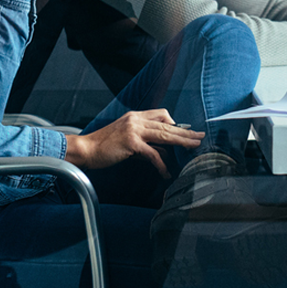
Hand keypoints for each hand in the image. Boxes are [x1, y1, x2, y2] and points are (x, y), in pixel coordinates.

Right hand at [64, 109, 204, 178]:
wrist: (86, 149)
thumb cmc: (105, 146)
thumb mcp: (126, 138)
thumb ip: (144, 140)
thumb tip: (162, 151)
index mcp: (135, 116)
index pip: (161, 114)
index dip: (175, 123)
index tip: (185, 133)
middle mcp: (136, 119)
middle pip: (167, 124)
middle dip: (185, 132)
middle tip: (200, 137)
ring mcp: (134, 130)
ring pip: (165, 135)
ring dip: (182, 143)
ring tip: (194, 148)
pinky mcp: (131, 143)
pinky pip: (153, 154)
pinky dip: (162, 164)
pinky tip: (165, 173)